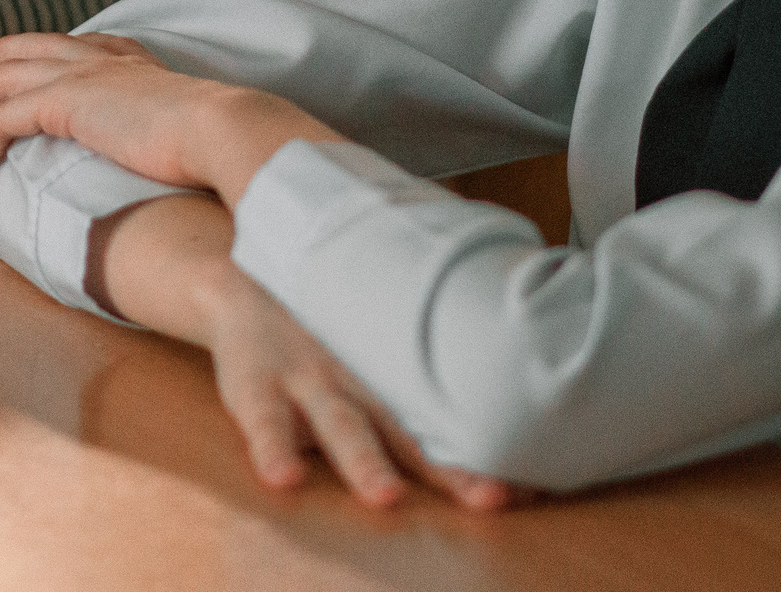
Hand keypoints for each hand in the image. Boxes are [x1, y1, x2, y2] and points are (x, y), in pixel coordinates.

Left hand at [0, 31, 337, 203]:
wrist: (225, 131)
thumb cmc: (225, 144)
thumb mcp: (199, 134)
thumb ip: (183, 138)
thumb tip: (190, 165)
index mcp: (136, 65)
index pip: (83, 45)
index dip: (46, 48)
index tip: (26, 53)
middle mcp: (104, 62)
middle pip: (30, 52)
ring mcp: (80, 77)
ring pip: (1, 83)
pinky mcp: (61, 103)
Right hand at [198, 263, 530, 511]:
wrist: (244, 282)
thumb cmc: (324, 330)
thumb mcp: (375, 344)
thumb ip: (421, 378)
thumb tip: (511, 413)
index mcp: (391, 384)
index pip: (449, 427)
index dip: (489, 459)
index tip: (537, 488)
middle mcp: (360, 387)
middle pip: (410, 432)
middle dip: (449, 469)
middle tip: (491, 498)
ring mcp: (308, 383)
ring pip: (342, 426)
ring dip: (365, 461)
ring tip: (385, 494)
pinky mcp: (256, 385)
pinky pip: (264, 422)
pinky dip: (273, 449)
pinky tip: (283, 477)